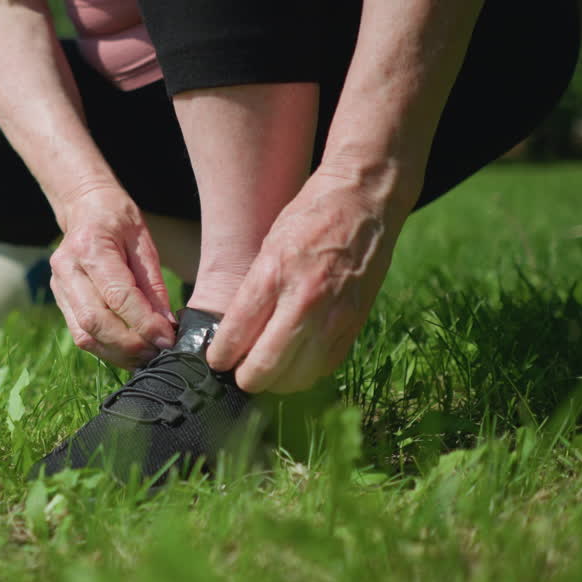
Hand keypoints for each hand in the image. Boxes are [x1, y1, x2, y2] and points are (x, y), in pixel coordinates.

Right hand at [49, 187, 175, 368]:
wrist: (85, 207)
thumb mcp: (144, 243)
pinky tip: (129, 351)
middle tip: (159, 352)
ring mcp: (59, 286)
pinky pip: (81, 334)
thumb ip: (153, 285)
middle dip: (130, 344)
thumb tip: (165, 325)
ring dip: (118, 353)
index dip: (144, 323)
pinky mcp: (60, 299)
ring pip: (85, 335)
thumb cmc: (118, 220)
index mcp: (90, 246)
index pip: (117, 296)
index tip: (168, 339)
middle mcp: (67, 268)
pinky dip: (107, 348)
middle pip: (95, 321)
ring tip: (147, 356)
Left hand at [207, 170, 407, 393]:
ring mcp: (334, 315)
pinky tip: (295, 363)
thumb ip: (253, 292)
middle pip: (265, 367)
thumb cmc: (309, 217)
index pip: (236, 336)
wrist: (364, 200)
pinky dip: (306, 371)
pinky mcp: (355, 323)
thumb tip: (233, 333)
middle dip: (246, 378)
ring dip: (277, 381)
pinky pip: (325, 366)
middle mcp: (303, 299)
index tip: (217, 360)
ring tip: (266, 372)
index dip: (220, 357)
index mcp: (272, 275)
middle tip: (238, 374)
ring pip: (297, 376)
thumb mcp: (267, 246)